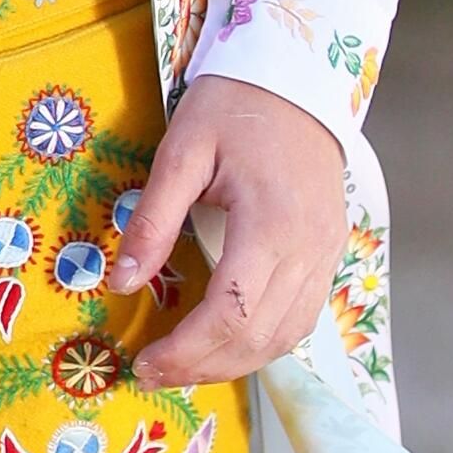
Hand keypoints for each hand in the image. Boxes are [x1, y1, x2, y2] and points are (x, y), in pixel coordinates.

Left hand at [116, 73, 347, 389]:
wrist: (299, 79)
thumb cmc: (235, 105)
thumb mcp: (182, 150)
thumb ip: (153, 220)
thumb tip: (121, 283)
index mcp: (271, 223)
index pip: (230, 313)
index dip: (186, 351)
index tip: (145, 362)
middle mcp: (308, 249)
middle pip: (258, 337)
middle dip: (202, 367)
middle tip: (154, 373)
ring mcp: (327, 254)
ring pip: (285, 337)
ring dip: (233, 364)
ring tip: (185, 367)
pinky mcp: (331, 253)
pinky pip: (301, 318)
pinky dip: (263, 343)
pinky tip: (227, 344)